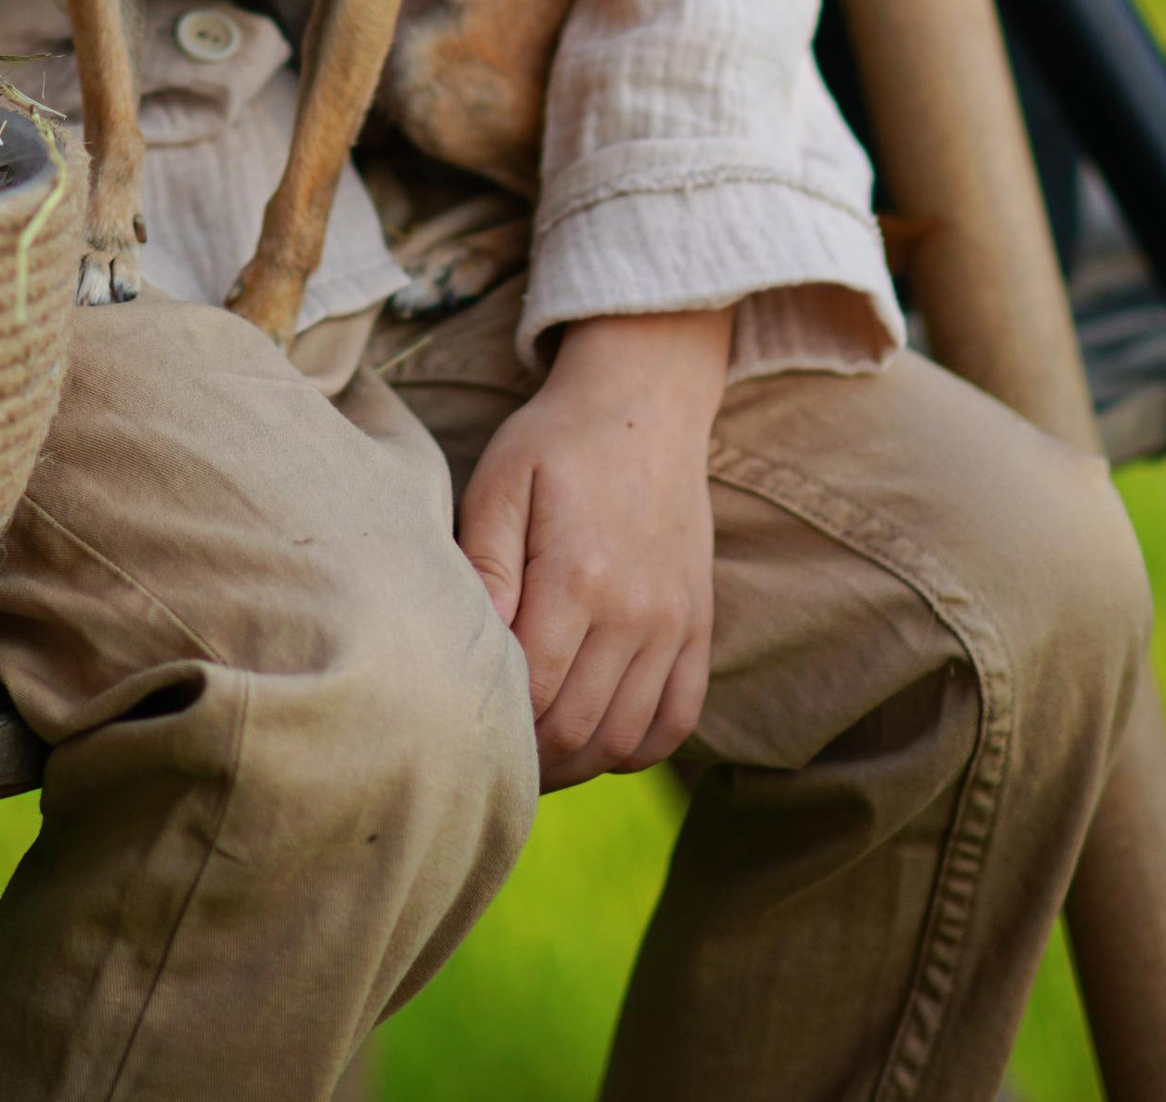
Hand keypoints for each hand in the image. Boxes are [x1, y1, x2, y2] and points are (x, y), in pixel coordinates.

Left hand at [456, 306, 730, 789]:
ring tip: (540, 757)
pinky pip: (679, 717)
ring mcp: (674, 622)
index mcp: (578, 575)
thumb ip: (485, 561)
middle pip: (581, 727)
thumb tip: (474, 637)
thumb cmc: (556, 441)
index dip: (502, 726)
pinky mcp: (698, 624)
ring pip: (628, 736)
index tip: (468, 727)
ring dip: (581, 763)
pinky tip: (601, 740)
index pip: (538, 693)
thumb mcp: (502, 481)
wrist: (645, 403)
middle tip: (495, 757)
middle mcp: (635, 610)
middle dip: (533, 758)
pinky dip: (640, 747)